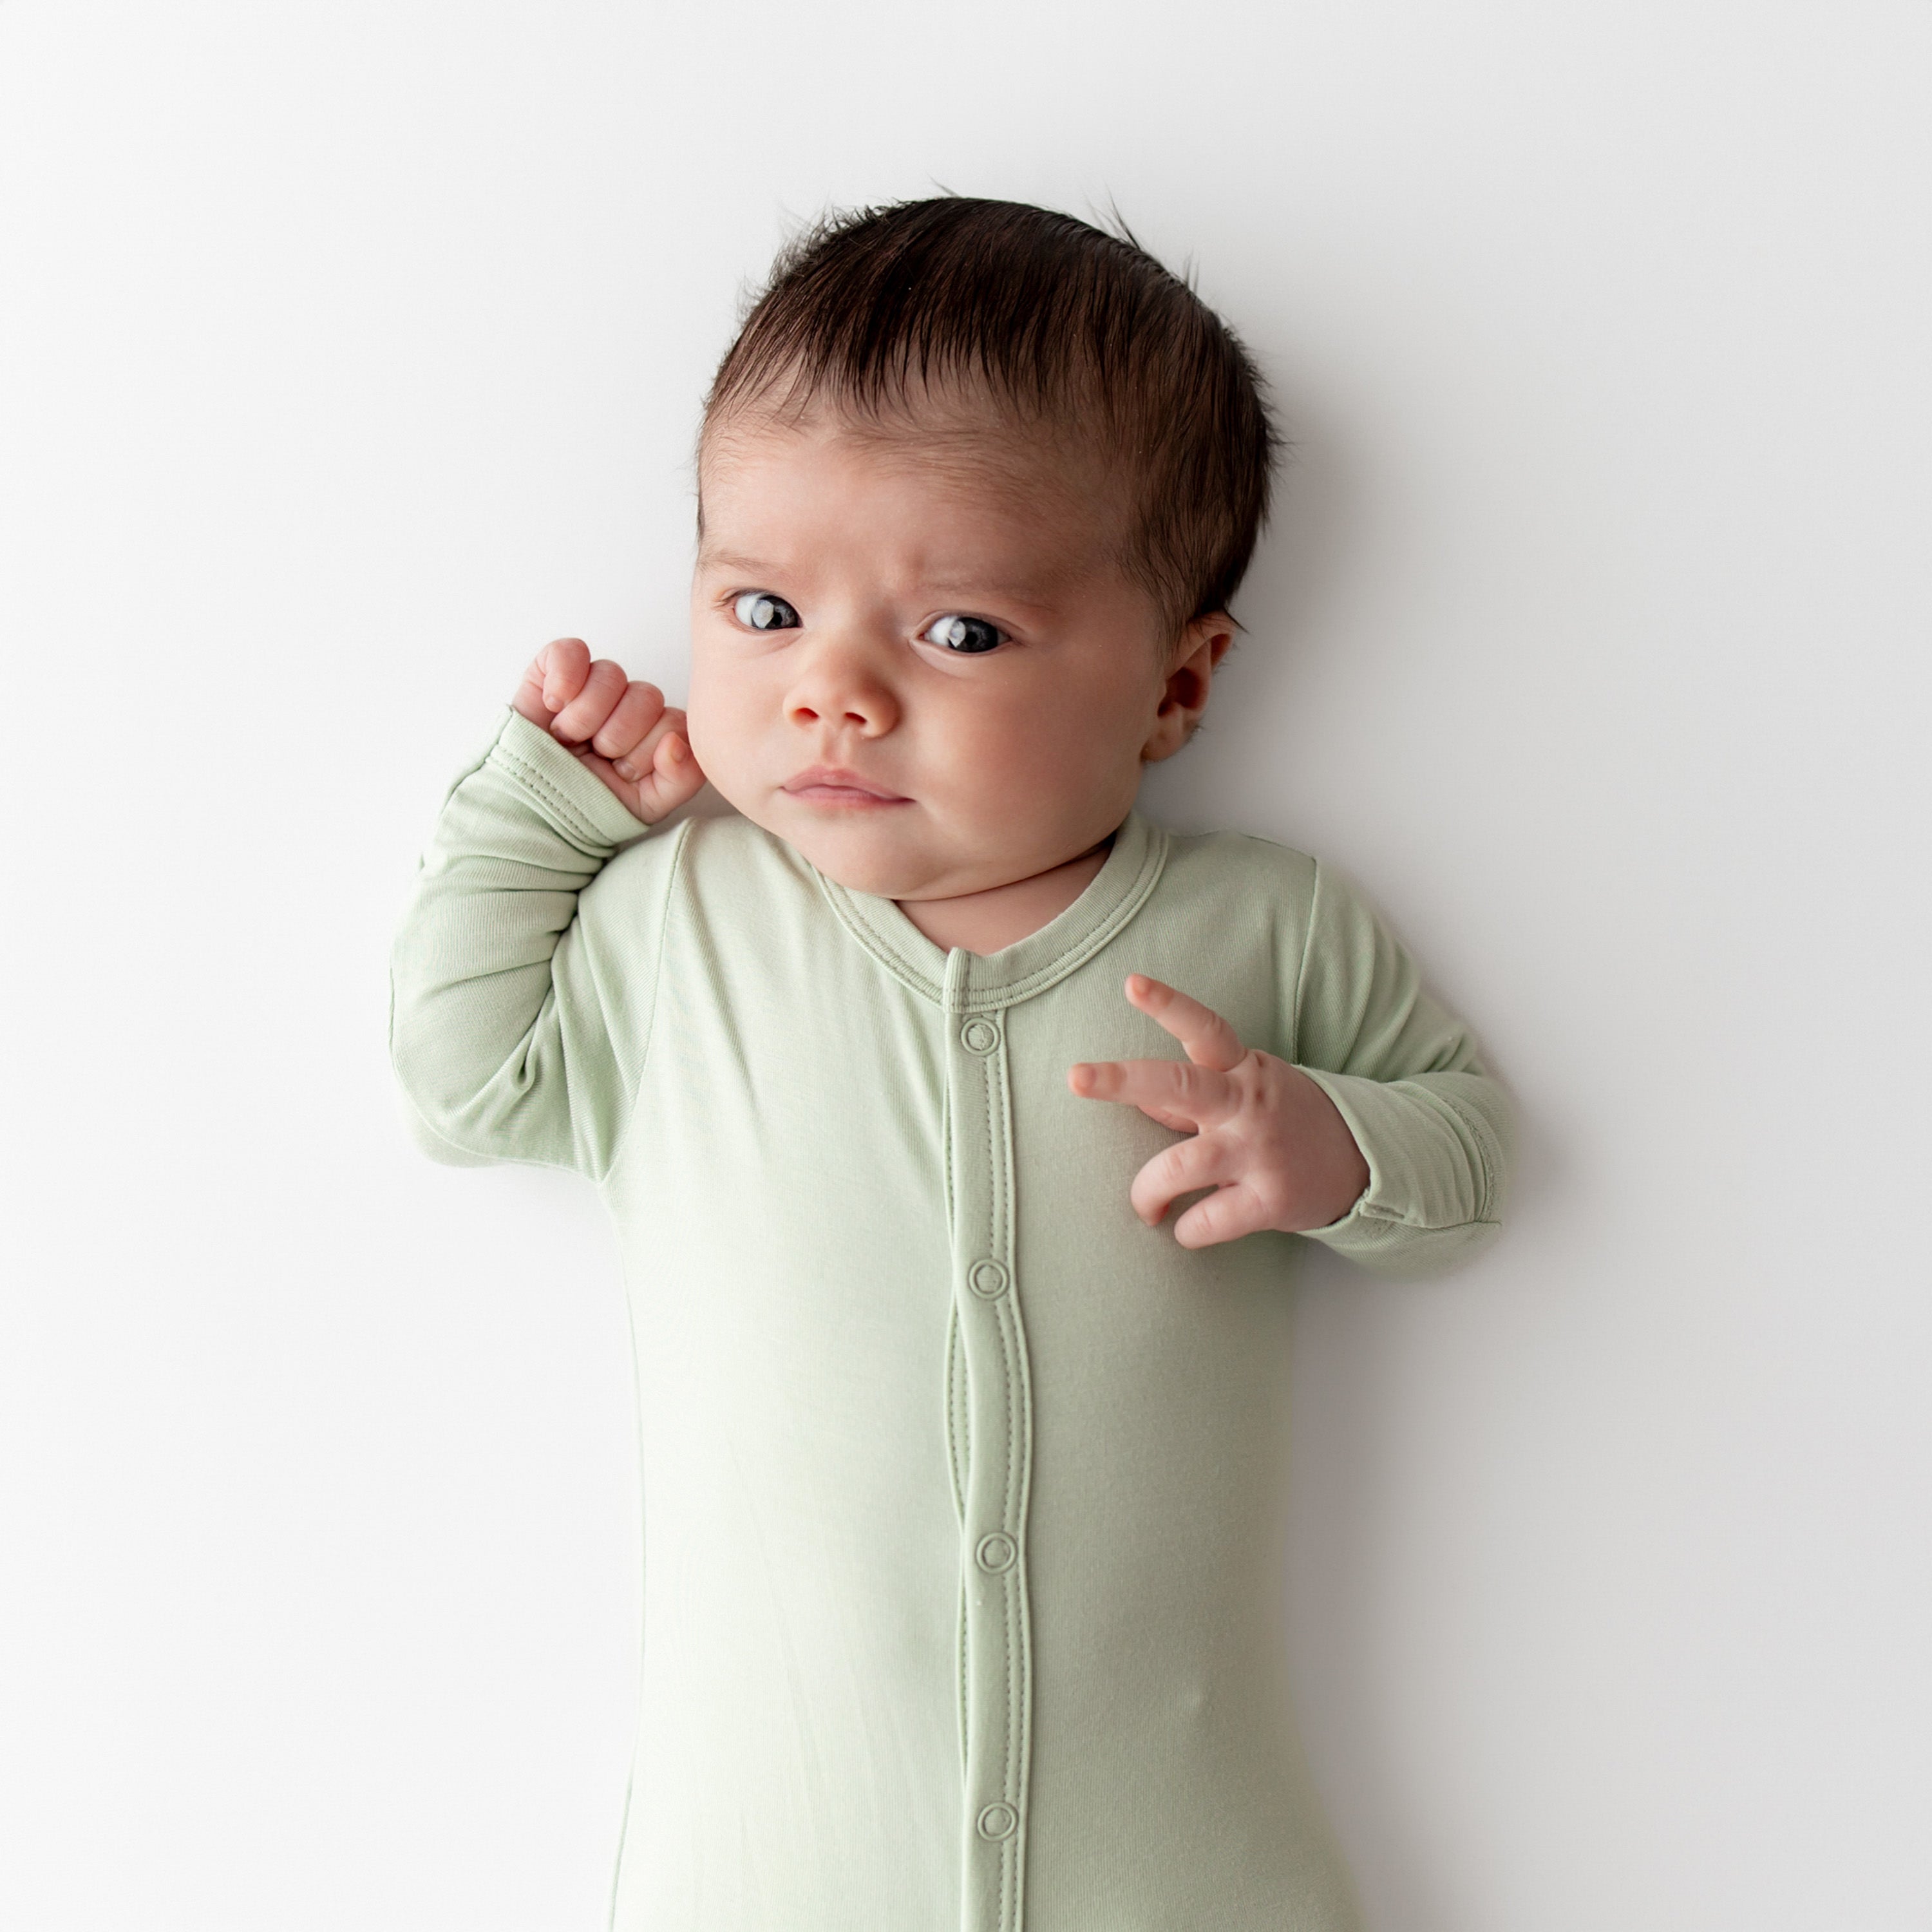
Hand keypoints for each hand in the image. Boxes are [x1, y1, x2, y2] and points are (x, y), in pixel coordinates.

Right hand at [511, 637, 706, 824]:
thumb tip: (676, 741)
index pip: (673, 720)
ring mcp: (590, 686)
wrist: (536, 810)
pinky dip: (564, 676)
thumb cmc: (591, 804)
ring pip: (610, 674)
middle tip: (595, 756)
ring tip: (568, 739)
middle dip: (617, 737)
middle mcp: (626, 703)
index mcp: (653, 730)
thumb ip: (682, 776)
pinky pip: (569, 652)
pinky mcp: (552, 671)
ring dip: (586, 717)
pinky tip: (554, 705)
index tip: (623, 773)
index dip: (647, 750)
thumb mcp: (648, 804)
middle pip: (646, 695)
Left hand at [1068, 974, 1370, 1247]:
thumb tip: (1133, 1098)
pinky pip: (1207, 1221)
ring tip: (1145, 1207)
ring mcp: (1259, 1152)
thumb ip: (1190, 1096)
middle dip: (1122, 1081)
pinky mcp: (1270, 1201)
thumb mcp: (1245, 1090)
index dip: (1169, 1004)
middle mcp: (1248, 1103)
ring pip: (1180, 1167)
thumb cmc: (1281, 1119)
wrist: (1361, 1164)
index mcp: (1242, 1068)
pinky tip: (1186, 1228)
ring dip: (1147, 1191)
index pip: (1204, 1027)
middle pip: (1179, 1086)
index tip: (1132, 984)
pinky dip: (1186, 1230)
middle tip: (1076, 1077)